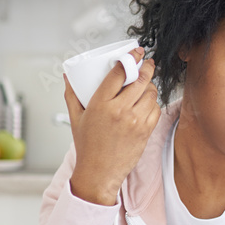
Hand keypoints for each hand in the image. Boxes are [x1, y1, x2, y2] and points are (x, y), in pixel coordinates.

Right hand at [66, 48, 160, 205]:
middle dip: (147, 68)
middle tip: (147, 63)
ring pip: (151, 93)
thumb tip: (68, 76)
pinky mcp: (146, 131)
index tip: (137, 52)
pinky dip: (153, 104)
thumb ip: (72, 94)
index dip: (131, 58)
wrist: (99, 173)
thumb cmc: (87, 146)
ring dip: (150, 86)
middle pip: (141, 80)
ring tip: (145, 86)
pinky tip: (146, 103)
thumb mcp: (75, 117)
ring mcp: (135, 121)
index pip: (120, 72)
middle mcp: (120, 110)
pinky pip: (156, 110)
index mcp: (100, 103)